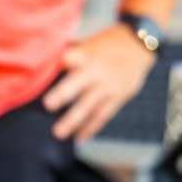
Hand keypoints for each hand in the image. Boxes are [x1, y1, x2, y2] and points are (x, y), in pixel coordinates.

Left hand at [43, 24, 157, 140]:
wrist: (140, 45)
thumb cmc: (105, 44)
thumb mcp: (88, 43)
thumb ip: (68, 54)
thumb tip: (41, 61)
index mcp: (86, 55)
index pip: (71, 58)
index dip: (59, 63)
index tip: (41, 70)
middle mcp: (96, 71)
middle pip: (78, 83)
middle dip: (63, 94)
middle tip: (47, 105)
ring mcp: (108, 86)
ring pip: (89, 105)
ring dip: (74, 120)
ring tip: (59, 133)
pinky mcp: (118, 97)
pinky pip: (103, 115)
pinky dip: (91, 127)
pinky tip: (79, 137)